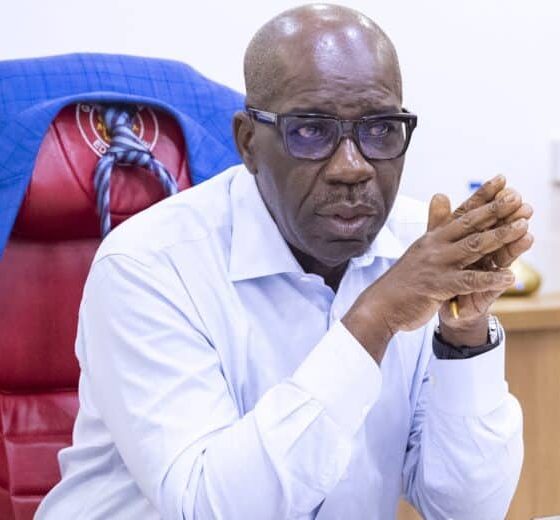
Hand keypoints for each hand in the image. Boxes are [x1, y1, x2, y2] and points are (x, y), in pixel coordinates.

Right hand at [342, 175, 530, 361]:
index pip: (461, 212)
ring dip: (499, 237)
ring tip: (523, 228)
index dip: (482, 196)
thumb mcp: (420, 247)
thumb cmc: (404, 279)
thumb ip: (435, 223)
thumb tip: (441, 194)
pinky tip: (509, 276)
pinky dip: (489, 279)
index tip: (502, 180)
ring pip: (472, 247)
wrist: (381, 305)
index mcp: (433, 237)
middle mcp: (435, 246)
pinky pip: (468, 281)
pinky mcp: (438, 286)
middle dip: (496, 210)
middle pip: (470, 224)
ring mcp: (436, 265)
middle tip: (517, 197)